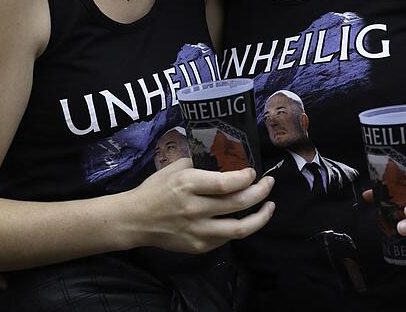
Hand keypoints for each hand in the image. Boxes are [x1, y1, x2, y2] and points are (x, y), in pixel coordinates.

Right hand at [126, 158, 274, 254]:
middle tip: (269, 183)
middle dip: (261, 192)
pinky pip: (226, 238)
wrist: (135, 220)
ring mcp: (197, 231)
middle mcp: (194, 209)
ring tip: (270, 206)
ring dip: (261, 217)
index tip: (254, 172)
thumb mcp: (175, 168)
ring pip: (239, 229)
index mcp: (188, 185)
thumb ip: (200, 163)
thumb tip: (227, 160)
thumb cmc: (155, 189)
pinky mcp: (198, 246)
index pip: (225, 184)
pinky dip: (240, 227)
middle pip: (238, 203)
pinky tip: (245, 218)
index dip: (246, 178)